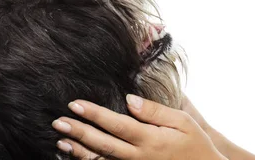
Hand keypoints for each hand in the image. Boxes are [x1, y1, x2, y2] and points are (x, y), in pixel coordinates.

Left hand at [51, 94, 227, 159]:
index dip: (95, 114)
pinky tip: (78, 156)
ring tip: (61, 140)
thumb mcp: (182, 121)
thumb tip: (130, 99)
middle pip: (103, 144)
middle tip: (59, 121)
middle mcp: (139, 157)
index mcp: (150, 140)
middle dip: (79, 132)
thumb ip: (155, 111)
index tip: (75, 104)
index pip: (117, 125)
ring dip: (79, 151)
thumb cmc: (195, 144)